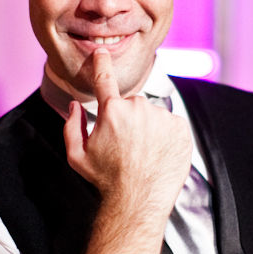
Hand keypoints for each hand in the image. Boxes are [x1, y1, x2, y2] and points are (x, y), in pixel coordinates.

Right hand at [63, 49, 190, 218]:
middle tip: (125, 145)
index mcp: (112, 111)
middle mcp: (139, 108)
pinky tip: (158, 154)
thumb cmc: (106, 180)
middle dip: (127, 119)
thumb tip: (74, 106)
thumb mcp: (77, 157)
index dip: (102, 63)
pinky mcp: (181, 128)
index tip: (102, 53)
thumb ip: (71, 127)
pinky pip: (170, 124)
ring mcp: (162, 117)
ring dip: (148, 128)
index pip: (105, 78)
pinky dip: (165, 136)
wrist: (139, 201)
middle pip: (132, 104)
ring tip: (143, 153)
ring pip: (152, 115)